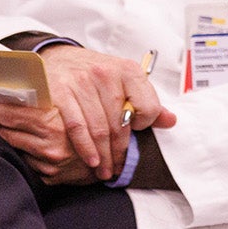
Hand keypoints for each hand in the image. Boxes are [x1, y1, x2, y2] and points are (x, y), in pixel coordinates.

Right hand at [0, 44, 173, 182]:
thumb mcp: (124, 81)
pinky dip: (85, 147)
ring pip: (100, 128)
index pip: (148, 107)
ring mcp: (81, 82)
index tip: (137, 134)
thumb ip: (146, 101)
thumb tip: (171, 121)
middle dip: (120, 151)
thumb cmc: (94, 74)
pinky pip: (77, 127)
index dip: (145, 125)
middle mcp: (106, 74)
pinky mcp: (60, 92)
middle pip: (120, 123)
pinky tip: (91, 161)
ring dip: (104, 155)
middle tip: (118, 169)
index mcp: (128, 70)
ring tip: (104, 170)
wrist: (56, 58)